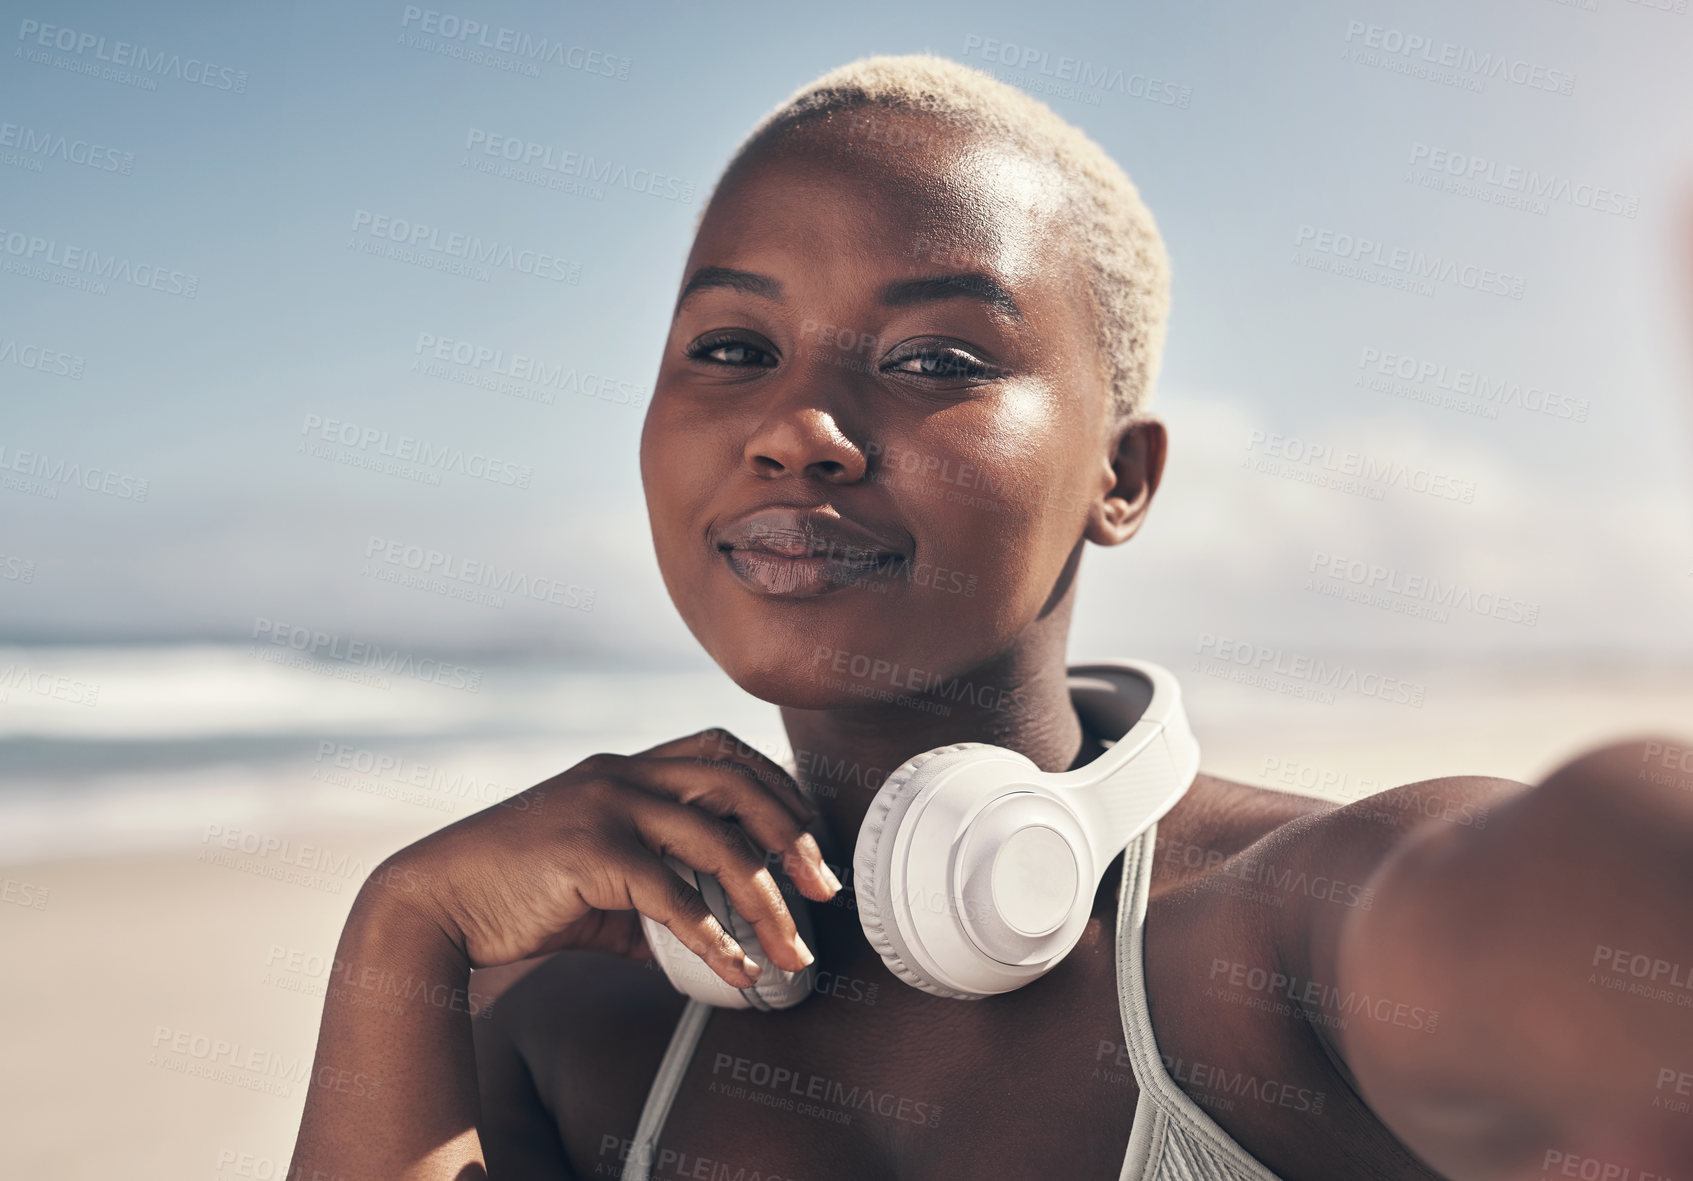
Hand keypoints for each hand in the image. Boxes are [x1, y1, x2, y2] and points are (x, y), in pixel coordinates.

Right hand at [367, 728, 841, 988]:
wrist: (435, 902)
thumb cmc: (515, 893)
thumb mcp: (595, 882)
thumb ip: (652, 899)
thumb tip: (710, 942)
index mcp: (625, 768)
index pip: (722, 751)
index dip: (777, 788)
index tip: (808, 841)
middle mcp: (621, 773)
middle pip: (736, 782)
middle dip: (793, 834)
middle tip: (823, 890)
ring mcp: (605, 806)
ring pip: (716, 840)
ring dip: (767, 900)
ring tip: (792, 948)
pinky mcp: (588, 851)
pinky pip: (671, 895)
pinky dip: (713, 937)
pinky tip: (736, 969)